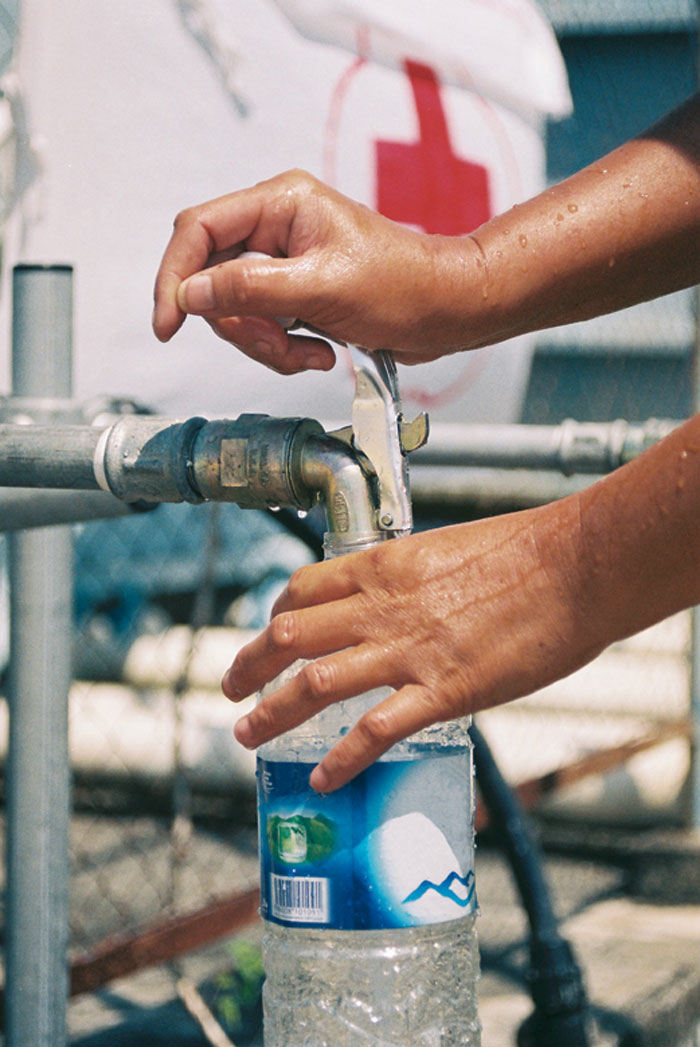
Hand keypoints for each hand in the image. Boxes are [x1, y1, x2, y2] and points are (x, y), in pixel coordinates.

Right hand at [152, 169, 483, 373]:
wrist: (445, 312)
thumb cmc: (403, 286)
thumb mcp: (323, 288)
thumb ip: (252, 289)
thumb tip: (193, 293)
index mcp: (280, 204)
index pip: (198, 230)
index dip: (175, 276)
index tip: (169, 322)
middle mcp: (275, 229)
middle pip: (213, 281)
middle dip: (242, 325)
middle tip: (279, 344)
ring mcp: (283, 265)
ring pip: (236, 312)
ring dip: (267, 345)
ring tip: (309, 353)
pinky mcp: (293, 295)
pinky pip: (262, 329)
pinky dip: (284, 351)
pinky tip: (319, 352)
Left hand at [223, 496, 605, 791]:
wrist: (573, 566)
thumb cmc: (525, 552)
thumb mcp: (448, 551)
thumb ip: (414, 581)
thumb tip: (407, 603)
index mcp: (381, 566)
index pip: (302, 590)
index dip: (274, 617)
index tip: (270, 635)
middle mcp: (379, 607)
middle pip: (289, 637)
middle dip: (249, 665)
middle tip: (230, 688)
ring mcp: (406, 650)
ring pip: (312, 685)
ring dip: (270, 713)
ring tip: (246, 736)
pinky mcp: (441, 691)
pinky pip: (373, 731)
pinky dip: (340, 760)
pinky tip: (322, 779)